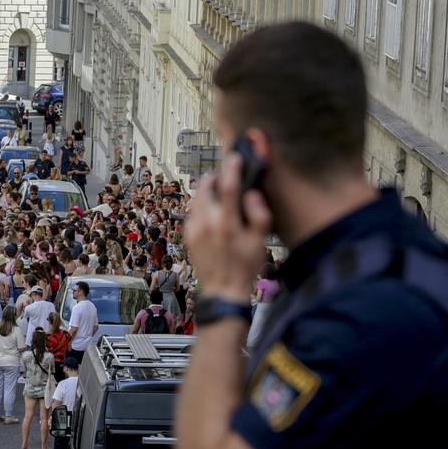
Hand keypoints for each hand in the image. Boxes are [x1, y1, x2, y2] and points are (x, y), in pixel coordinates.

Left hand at [186, 154, 270, 302]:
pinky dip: (201, 206)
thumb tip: (252, 195)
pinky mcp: (188, 236)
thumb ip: (259, 216)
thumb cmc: (244, 267)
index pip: (229, 187)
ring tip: (219, 193)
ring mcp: (194, 229)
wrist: (222, 290)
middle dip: (214, 178)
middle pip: (205, 188)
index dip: (232, 168)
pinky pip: (193, 213)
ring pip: (196, 199)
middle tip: (224, 177)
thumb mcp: (259, 243)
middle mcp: (207, 224)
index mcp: (227, 224)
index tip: (234, 158)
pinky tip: (212, 212)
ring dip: (206, 191)